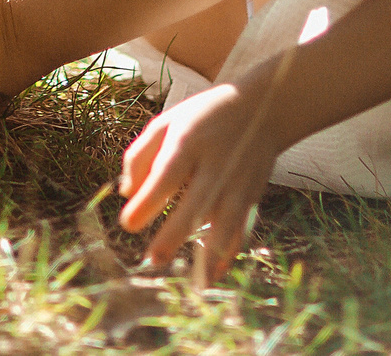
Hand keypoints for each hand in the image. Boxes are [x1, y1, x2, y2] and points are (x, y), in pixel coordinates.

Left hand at [116, 76, 286, 286]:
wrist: (264, 108)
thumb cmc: (204, 118)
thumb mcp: (168, 122)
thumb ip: (140, 155)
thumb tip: (126, 195)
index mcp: (189, 140)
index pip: (167, 174)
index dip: (148, 200)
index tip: (127, 224)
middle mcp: (216, 163)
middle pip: (196, 202)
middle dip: (176, 233)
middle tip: (153, 259)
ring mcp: (238, 181)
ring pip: (225, 221)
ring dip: (209, 252)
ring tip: (194, 283)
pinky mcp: (251, 195)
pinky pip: (241, 228)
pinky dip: (229, 252)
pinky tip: (214, 274)